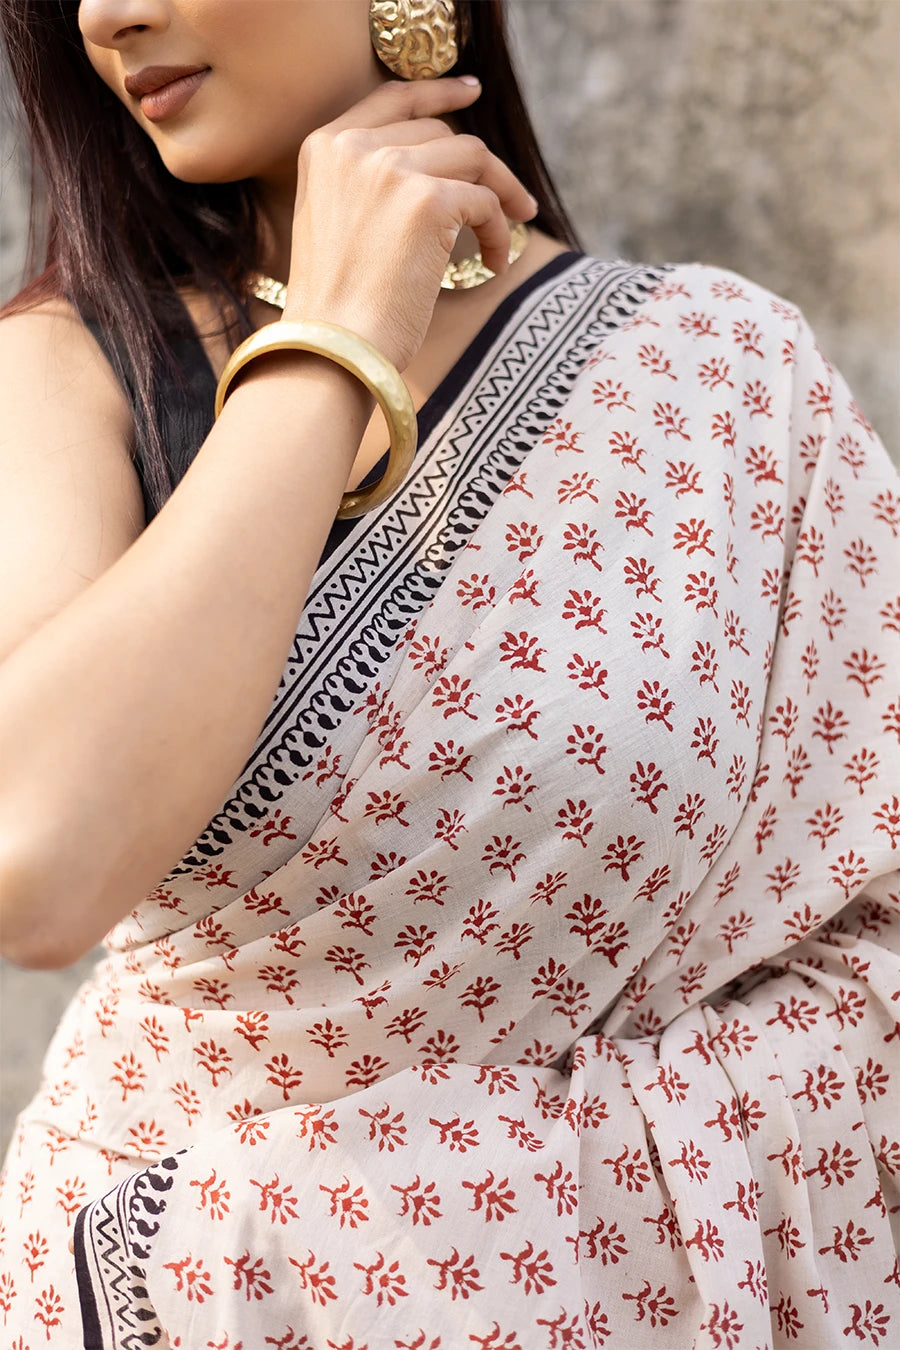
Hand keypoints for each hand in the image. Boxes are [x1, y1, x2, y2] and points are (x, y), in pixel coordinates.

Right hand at [280, 77, 537, 371]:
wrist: (333, 347)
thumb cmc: (337, 309)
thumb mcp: (336, 226)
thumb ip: (370, 186)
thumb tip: (441, 175)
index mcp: (324, 148)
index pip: (393, 100)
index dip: (439, 93)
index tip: (472, 91)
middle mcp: (355, 147)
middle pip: (442, 132)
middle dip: (482, 168)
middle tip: (512, 203)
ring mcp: (392, 169)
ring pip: (472, 158)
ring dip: (501, 198)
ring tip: (505, 239)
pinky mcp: (429, 200)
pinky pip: (485, 202)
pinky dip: (499, 232)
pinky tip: (494, 265)